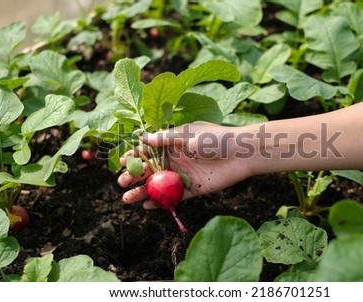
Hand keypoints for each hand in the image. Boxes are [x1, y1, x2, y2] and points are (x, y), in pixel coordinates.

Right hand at [117, 122, 254, 208]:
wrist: (242, 153)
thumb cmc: (216, 139)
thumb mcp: (188, 135)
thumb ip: (165, 139)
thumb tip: (142, 138)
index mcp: (174, 143)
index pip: (149, 150)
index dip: (134, 157)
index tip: (120, 163)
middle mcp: (177, 159)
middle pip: (151, 170)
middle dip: (134, 176)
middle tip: (121, 183)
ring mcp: (184, 175)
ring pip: (159, 185)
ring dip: (143, 192)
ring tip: (127, 199)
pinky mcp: (194, 189)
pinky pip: (175, 198)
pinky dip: (162, 202)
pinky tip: (148, 206)